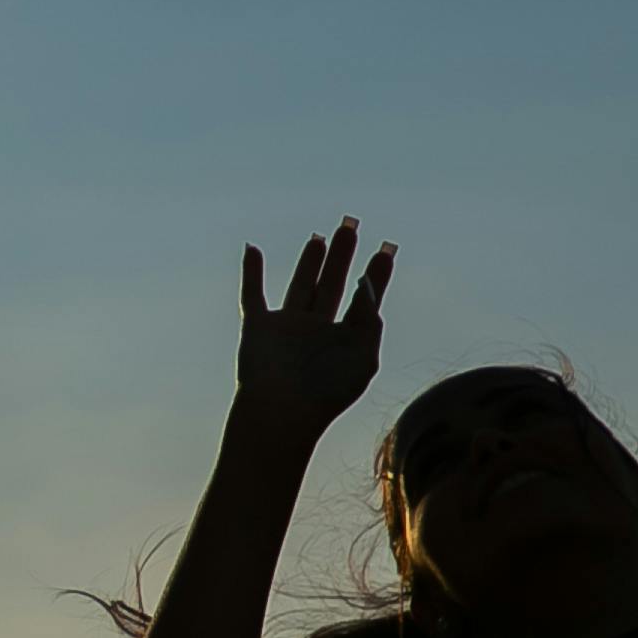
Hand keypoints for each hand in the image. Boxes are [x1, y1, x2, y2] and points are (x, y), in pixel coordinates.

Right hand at [234, 217, 395, 438]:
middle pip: (331, 284)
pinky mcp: (258, 328)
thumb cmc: (326, 392)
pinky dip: (250, 272)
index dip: (376, 276)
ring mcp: (287, 328)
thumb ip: (369, 319)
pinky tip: (252, 249)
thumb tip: (366, 285)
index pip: (363, 300)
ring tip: (320, 237)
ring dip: (308, 261)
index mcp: (344, 340)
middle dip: (342, 256)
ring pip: (300, 285)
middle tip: (351, 225)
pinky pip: (253, 294)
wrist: (282, 412)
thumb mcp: (363, 357)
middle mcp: (317, 331)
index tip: (387, 249)